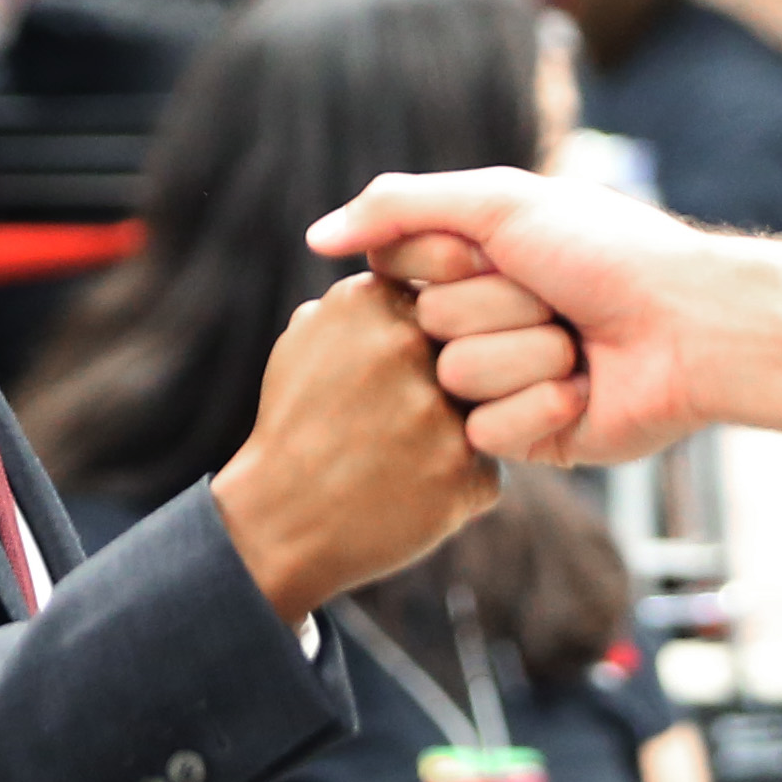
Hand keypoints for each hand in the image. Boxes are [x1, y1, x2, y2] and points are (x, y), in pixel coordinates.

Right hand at [212, 272, 495, 624]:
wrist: (279, 522)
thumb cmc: (297, 421)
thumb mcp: (311, 332)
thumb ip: (367, 294)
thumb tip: (410, 259)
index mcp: (371, 300)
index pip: (452, 277)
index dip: (450, 314)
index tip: (432, 340)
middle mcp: (409, 346)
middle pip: (487, 330)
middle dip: (475, 358)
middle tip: (425, 398)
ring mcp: (439, 411)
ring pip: (502, 392)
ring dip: (476, 415)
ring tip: (418, 442)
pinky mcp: (465, 473)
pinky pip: (494, 455)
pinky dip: (464, 471)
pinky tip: (422, 483)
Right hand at [304, 168, 716, 465]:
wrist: (690, 326)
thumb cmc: (605, 252)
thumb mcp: (501, 202)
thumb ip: (399, 207)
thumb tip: (314, 238)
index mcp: (467, 262)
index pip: (392, 267)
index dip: (443, 263)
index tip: (498, 254)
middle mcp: (476, 320)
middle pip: (423, 325)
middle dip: (498, 307)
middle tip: (557, 299)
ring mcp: (497, 381)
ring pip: (454, 379)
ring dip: (525, 356)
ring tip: (579, 346)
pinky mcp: (522, 438)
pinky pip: (485, 431)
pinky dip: (540, 406)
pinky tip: (583, 392)